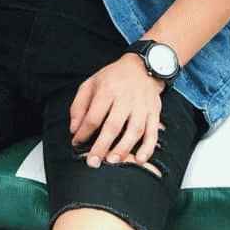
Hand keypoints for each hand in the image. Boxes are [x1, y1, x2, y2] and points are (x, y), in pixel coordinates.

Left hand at [69, 53, 164, 167]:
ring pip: (134, 131)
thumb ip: (79, 105)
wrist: (141, 67)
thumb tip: (74, 129)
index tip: (76, 142)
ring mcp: (142, 106)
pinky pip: (153, 133)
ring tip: (112, 161)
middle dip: (101, 146)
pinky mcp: (154, 112)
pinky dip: (148, 148)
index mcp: (107, 90)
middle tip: (93, 162)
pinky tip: (140, 159)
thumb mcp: (91, 83)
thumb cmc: (113, 77)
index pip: (94, 115)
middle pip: (113, 126)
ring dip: (123, 149)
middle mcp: (126, 98)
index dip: (84, 131)